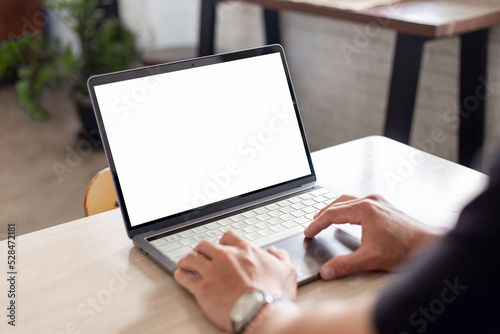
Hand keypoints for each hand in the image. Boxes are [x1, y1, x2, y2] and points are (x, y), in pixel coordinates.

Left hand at [174, 230, 296, 332]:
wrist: (262, 313)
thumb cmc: (274, 295)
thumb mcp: (287, 271)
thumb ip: (280, 257)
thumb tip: (275, 252)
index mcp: (245, 250)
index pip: (228, 237)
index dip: (223, 242)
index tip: (222, 247)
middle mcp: (226, 257)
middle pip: (205, 245)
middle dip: (202, 250)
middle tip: (201, 255)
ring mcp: (212, 272)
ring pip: (191, 258)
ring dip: (187, 260)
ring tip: (186, 264)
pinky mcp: (202, 289)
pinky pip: (185, 277)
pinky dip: (181, 275)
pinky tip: (180, 275)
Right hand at [304, 194, 443, 279]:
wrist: (427, 245)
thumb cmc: (404, 248)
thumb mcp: (370, 259)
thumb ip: (345, 265)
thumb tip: (327, 271)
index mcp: (364, 209)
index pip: (332, 213)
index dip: (317, 224)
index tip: (308, 232)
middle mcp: (370, 201)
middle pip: (338, 203)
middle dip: (322, 214)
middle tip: (312, 225)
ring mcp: (378, 202)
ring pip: (348, 200)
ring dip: (334, 209)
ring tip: (324, 218)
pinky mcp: (384, 206)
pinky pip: (359, 202)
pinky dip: (347, 208)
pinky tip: (346, 216)